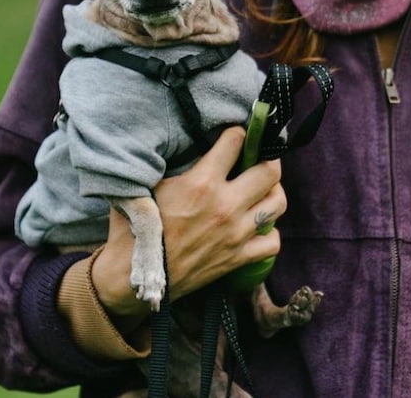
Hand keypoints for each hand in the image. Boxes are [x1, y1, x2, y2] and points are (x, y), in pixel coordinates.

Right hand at [91, 126, 285, 321]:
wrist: (133, 276)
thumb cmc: (135, 228)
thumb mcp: (148, 185)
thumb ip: (175, 165)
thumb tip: (191, 145)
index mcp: (202, 183)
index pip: (236, 142)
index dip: (237, 133)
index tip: (235, 134)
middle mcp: (226, 206)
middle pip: (270, 171)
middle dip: (267, 158)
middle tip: (258, 157)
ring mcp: (235, 233)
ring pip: (278, 203)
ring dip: (273, 192)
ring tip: (261, 189)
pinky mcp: (238, 258)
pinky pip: (272, 242)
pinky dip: (270, 233)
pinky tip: (257, 225)